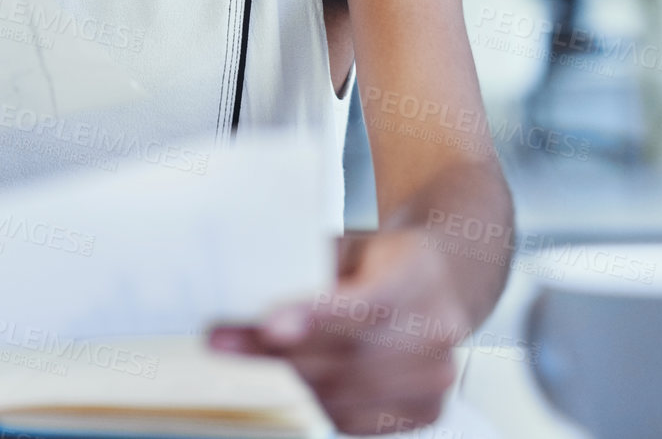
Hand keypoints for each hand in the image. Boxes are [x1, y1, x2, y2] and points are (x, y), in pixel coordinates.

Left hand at [207, 229, 469, 434]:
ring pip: (344, 392)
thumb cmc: (384, 261)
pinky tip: (289, 378)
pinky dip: (315, 400)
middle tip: (224, 341)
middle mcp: (436, 329)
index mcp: (420, 276)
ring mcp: (434, 376)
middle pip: (346, 354)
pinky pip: (354, 419)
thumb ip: (314, 263)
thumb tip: (249, 281)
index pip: (365, 303)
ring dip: (286, 378)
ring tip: (243, 357)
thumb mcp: (352, 243)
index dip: (316, 318)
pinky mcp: (424, 409)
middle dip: (276, 352)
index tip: (269, 325)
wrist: (438, 284)